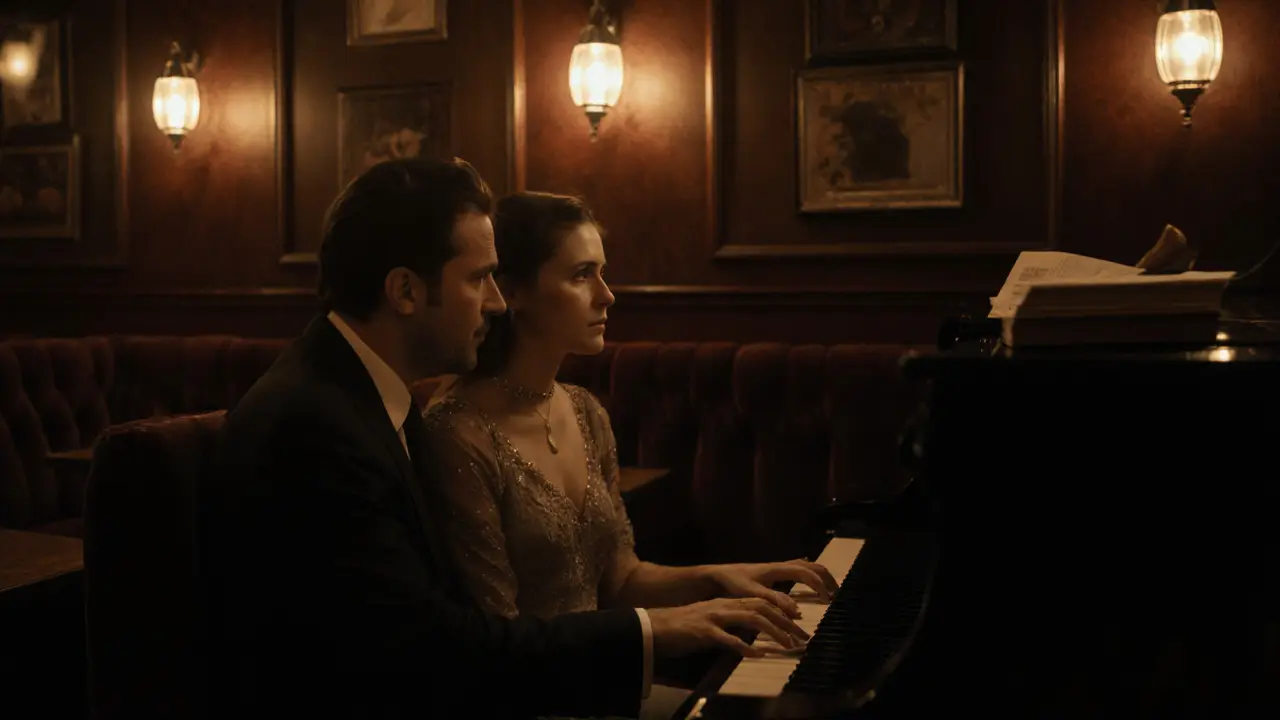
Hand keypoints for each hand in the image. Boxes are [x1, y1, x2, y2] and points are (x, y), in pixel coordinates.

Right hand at [647, 597, 810, 658]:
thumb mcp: (712, 621)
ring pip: (751, 619)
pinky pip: (728, 639)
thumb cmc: (683, 627)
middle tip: (802, 637)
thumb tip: (752, 632)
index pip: (761, 602)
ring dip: (773, 632)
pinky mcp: (704, 632)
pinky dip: (745, 646)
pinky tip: (757, 654)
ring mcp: (714, 618)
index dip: (782, 611)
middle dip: (785, 622)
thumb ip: (731, 622)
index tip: (798, 623)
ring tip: (788, 645)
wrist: (655, 627)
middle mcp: (723, 606)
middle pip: (761, 608)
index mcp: (726, 603)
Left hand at [705, 560, 839, 614]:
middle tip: (837, 594)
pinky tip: (811, 580)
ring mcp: (777, 567)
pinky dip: (809, 573)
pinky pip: (797, 568)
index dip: (820, 585)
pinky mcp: (773, 571)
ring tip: (829, 590)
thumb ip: (775, 601)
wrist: (718, 575)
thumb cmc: (733, 585)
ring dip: (820, 576)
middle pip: (811, 566)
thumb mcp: (753, 594)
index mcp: (777, 569)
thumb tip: (797, 611)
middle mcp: (780, 565)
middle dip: (826, 578)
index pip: (806, 573)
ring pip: (806, 566)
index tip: (828, 600)